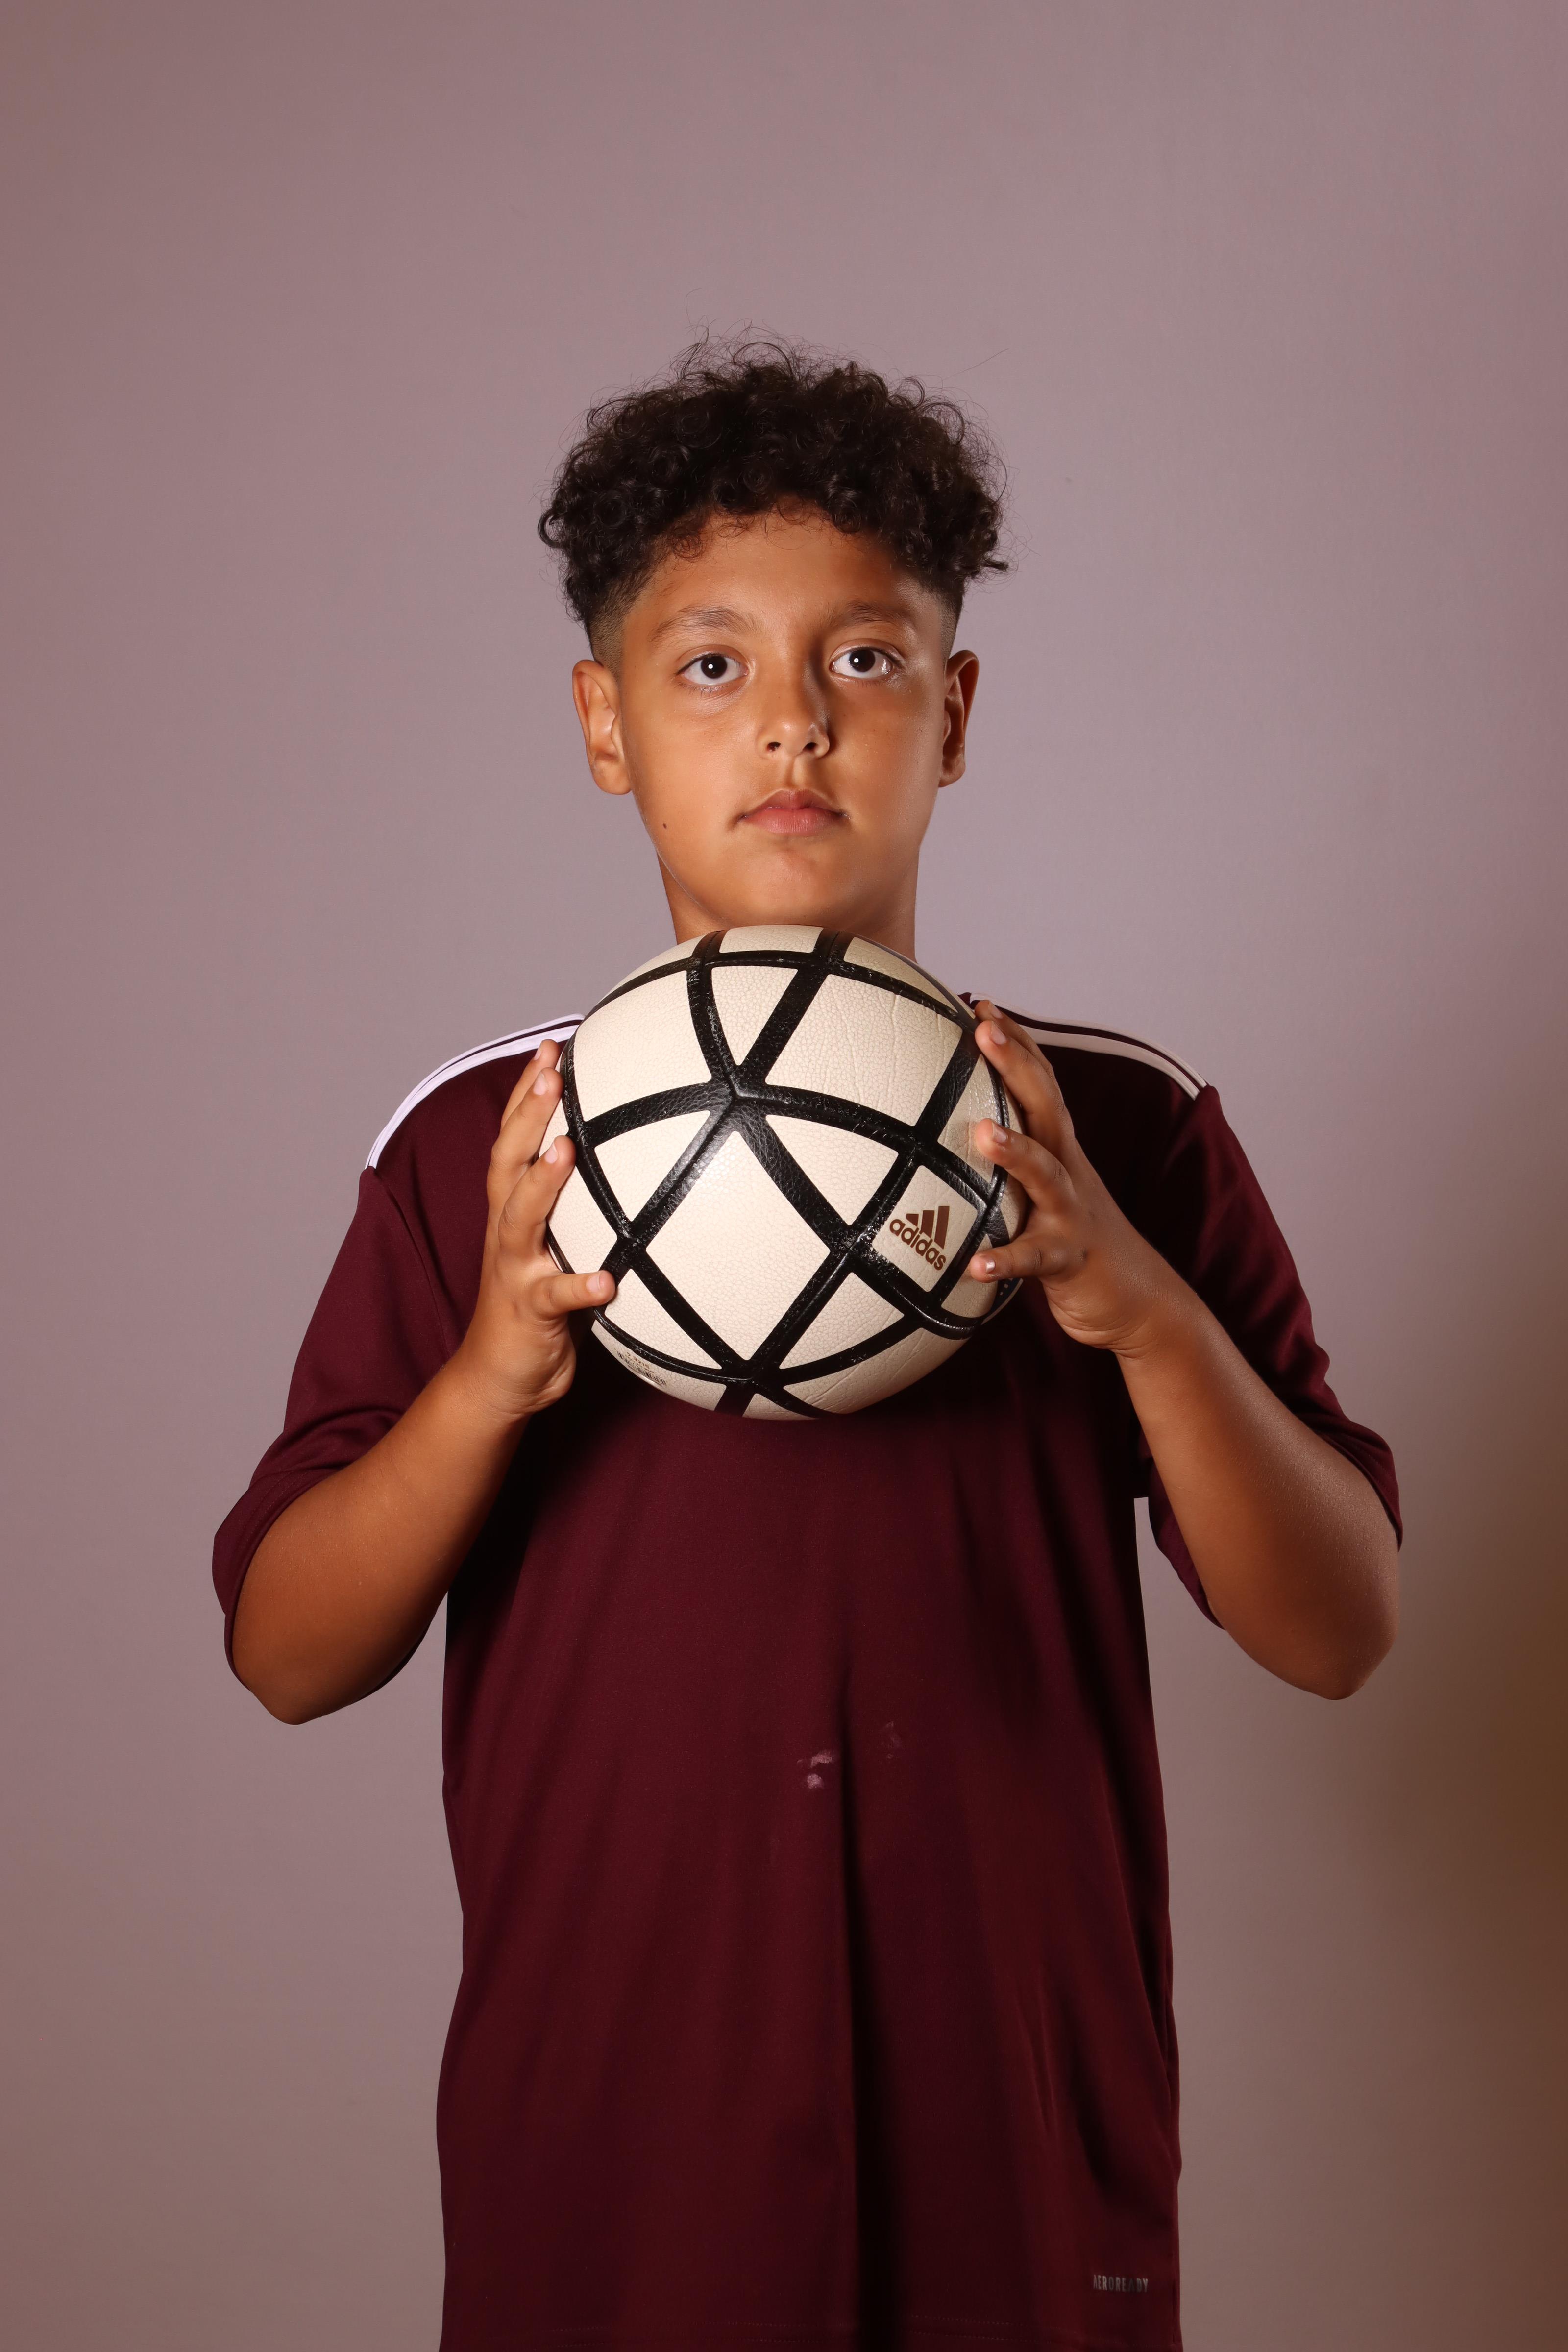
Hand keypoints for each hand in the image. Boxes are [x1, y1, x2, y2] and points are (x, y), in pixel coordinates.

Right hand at [453, 1038, 615, 1423]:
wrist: (502, 1376)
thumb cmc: (540, 1303)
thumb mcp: (559, 1245)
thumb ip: (584, 1208)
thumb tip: (643, 1165)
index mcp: (512, 1210)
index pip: (514, 1140)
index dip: (526, 1094)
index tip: (551, 1048)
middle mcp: (508, 1231)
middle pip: (508, 1162)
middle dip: (527, 1116)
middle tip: (552, 1074)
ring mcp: (515, 1270)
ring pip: (521, 1219)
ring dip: (542, 1184)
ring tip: (566, 1151)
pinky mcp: (530, 1312)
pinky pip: (555, 1298)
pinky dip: (578, 1285)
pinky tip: (606, 1280)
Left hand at [967, 1003, 1186, 1355]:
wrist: (1138, 1297)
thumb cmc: (1071, 1238)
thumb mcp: (1042, 1190)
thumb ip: (1009, 1161)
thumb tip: (952, 1136)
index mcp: (1058, 1149)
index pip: (1040, 1084)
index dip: (1016, 1043)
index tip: (982, 1005)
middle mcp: (1067, 1170)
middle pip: (1046, 1108)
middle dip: (1015, 1065)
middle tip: (982, 1030)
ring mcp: (1070, 1213)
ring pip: (1045, 1176)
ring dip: (1016, 1153)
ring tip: (982, 1133)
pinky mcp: (1068, 1260)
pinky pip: (1034, 1259)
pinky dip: (1006, 1260)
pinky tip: (975, 1264)